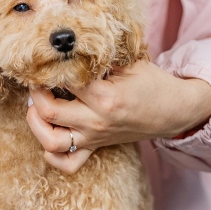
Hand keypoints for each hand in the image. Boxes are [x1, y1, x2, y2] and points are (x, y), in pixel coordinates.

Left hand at [26, 61, 210, 173]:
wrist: (173, 111)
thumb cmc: (152, 83)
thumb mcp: (130, 62)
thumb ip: (102, 57)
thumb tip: (71, 46)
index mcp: (106, 97)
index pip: (66, 81)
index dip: (53, 68)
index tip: (50, 59)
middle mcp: (96, 121)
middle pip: (49, 112)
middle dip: (36, 93)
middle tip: (38, 80)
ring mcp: (94, 138)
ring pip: (51, 142)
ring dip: (36, 124)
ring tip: (37, 107)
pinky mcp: (95, 147)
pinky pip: (68, 163)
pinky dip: (52, 155)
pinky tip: (49, 133)